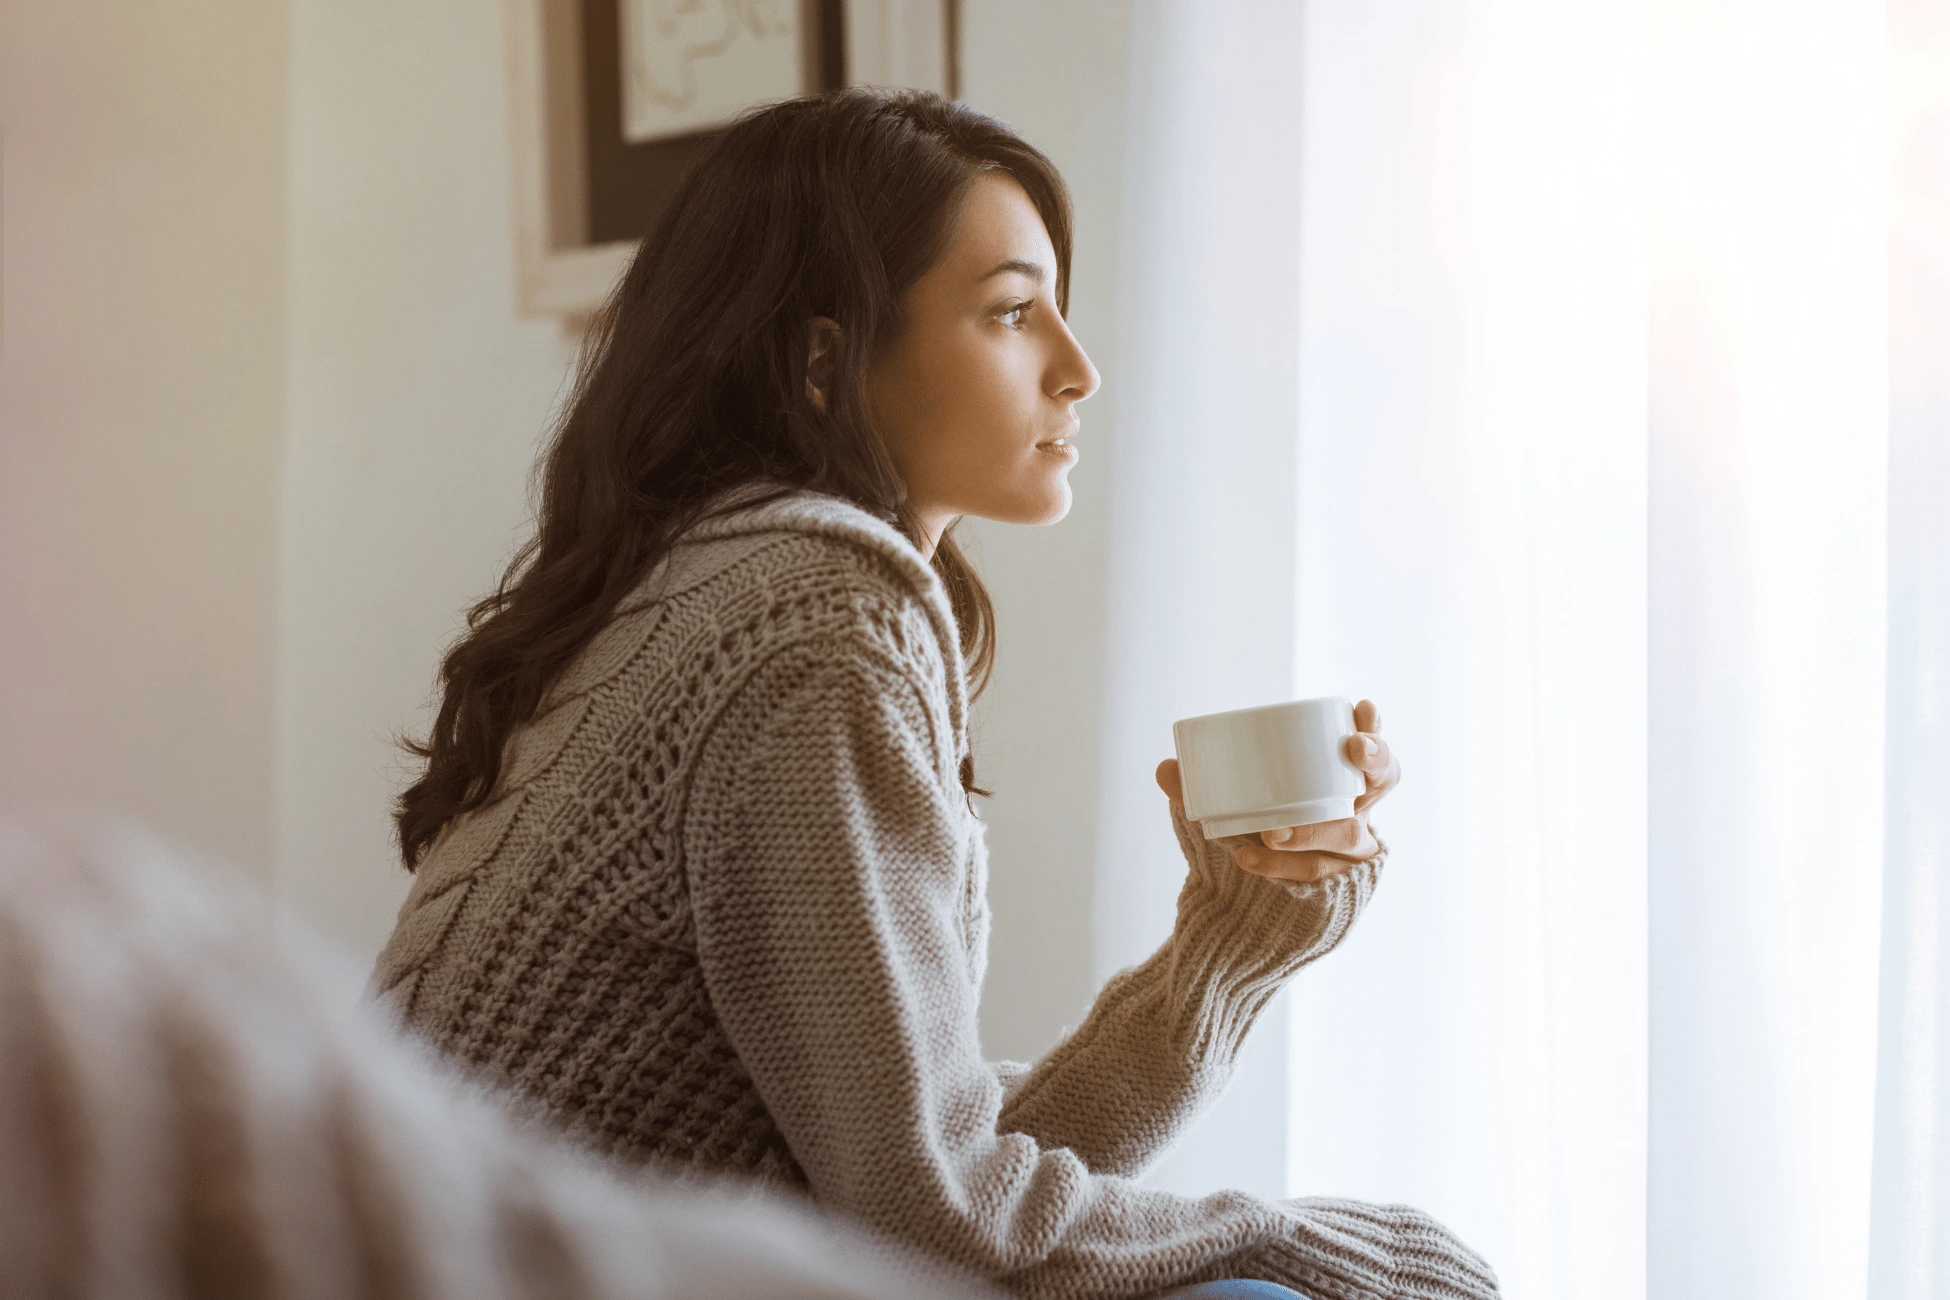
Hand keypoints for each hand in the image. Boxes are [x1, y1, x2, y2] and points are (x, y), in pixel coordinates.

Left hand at [1155, 698, 1399, 883]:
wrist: (1250, 908)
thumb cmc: (1251, 836)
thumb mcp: (1227, 807)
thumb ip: (1199, 788)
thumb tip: (1165, 768)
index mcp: (1337, 780)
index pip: (1370, 748)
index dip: (1375, 729)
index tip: (1363, 708)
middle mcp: (1356, 811)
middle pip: (1383, 780)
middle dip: (1375, 759)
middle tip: (1352, 748)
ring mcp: (1352, 851)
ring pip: (1347, 835)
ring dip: (1310, 829)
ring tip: (1271, 832)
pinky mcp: (1339, 886)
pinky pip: (1317, 874)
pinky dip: (1281, 867)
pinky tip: (1249, 859)